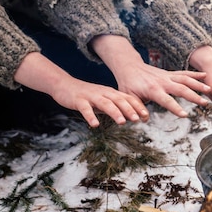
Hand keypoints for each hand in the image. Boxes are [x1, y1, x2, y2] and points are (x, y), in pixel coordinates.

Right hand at [14, 52, 147, 126]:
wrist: (65, 86)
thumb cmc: (88, 96)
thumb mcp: (105, 101)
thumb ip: (117, 108)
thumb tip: (134, 117)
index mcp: (111, 94)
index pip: (127, 99)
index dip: (137, 107)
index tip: (146, 117)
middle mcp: (104, 93)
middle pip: (119, 100)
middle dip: (129, 110)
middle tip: (138, 119)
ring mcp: (91, 96)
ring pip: (105, 104)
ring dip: (114, 113)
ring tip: (122, 122)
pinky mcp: (79, 101)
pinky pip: (85, 109)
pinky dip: (90, 116)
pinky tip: (95, 125)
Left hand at [91, 35, 211, 117]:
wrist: (130, 67)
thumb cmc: (129, 84)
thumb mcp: (129, 97)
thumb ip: (137, 108)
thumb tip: (142, 119)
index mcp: (153, 89)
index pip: (166, 100)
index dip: (175, 108)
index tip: (185, 115)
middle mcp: (163, 81)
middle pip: (181, 88)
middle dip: (194, 96)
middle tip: (205, 103)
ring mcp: (168, 76)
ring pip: (186, 79)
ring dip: (198, 84)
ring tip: (210, 90)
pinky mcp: (170, 73)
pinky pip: (185, 73)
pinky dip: (195, 74)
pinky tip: (206, 76)